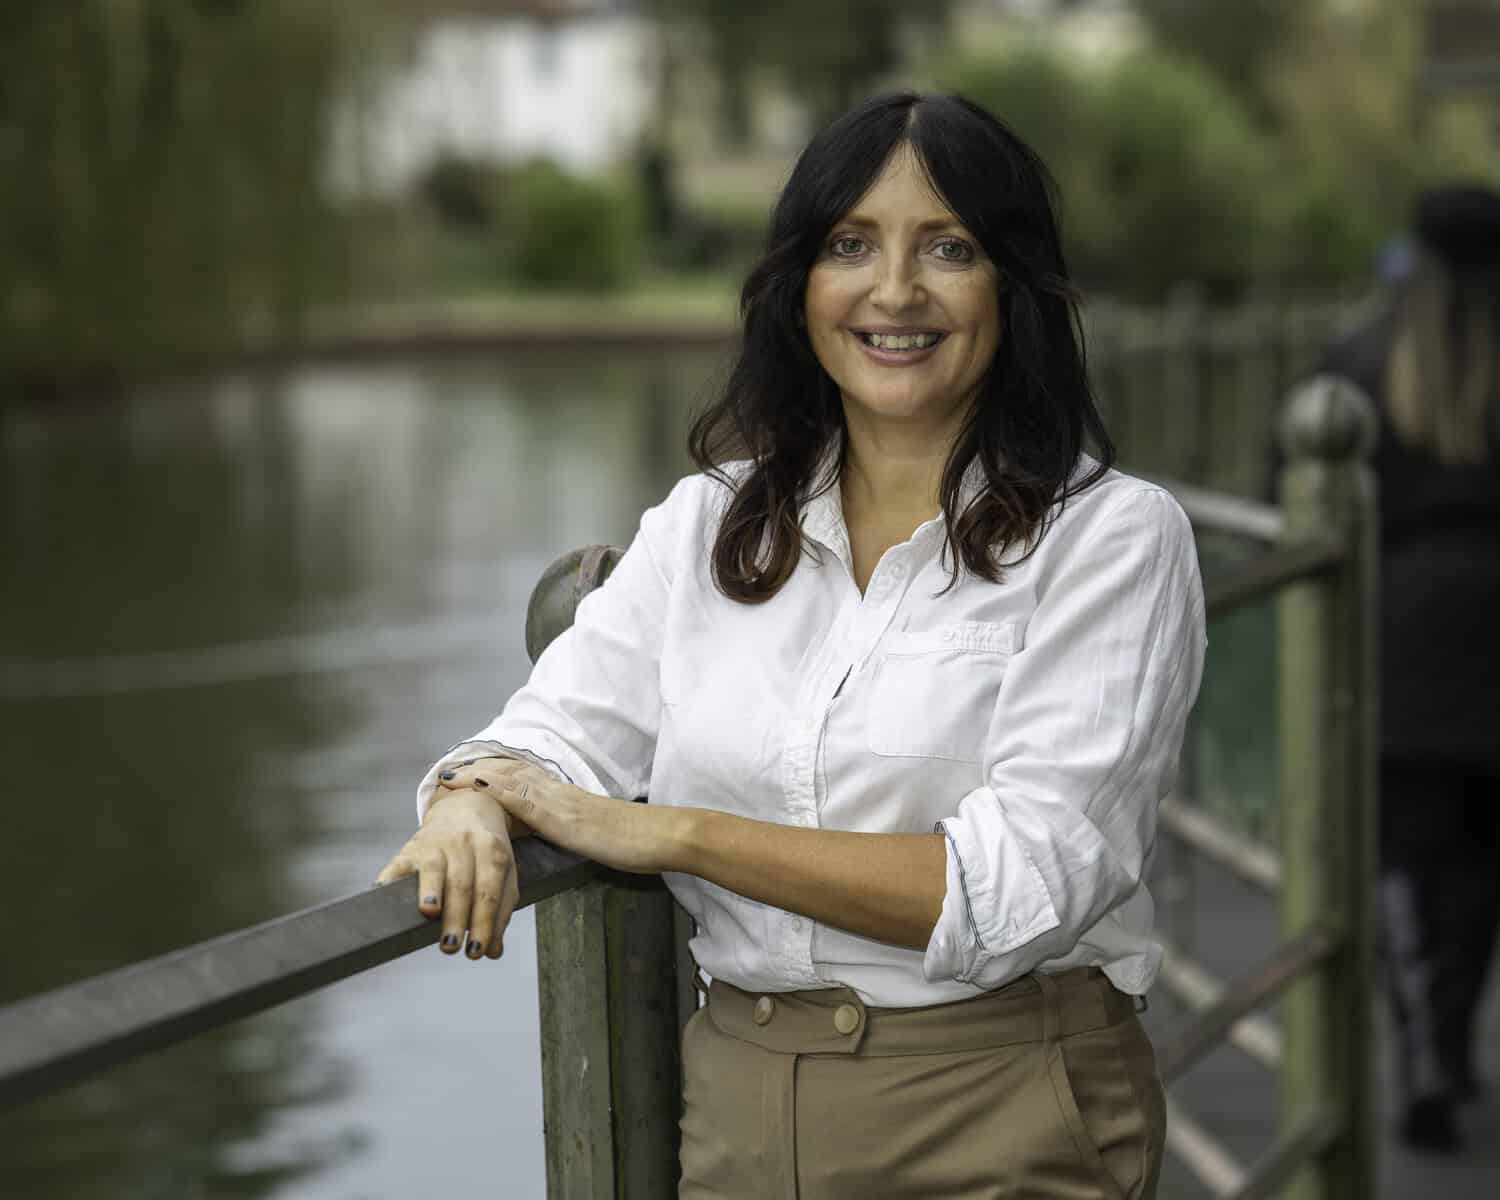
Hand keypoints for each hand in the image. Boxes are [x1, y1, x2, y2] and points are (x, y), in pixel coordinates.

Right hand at [374, 788, 518, 961]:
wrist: (465, 807)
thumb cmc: (486, 852)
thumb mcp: (504, 873)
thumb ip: (500, 911)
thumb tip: (492, 951)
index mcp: (493, 850)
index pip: (488, 892)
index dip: (483, 923)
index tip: (477, 951)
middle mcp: (465, 843)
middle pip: (461, 884)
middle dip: (456, 918)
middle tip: (451, 947)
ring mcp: (436, 843)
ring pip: (434, 869)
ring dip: (431, 892)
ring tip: (429, 914)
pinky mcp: (410, 847)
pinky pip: (398, 864)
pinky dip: (390, 880)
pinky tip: (387, 896)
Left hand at [437, 759, 677, 874]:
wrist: (656, 836)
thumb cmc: (630, 840)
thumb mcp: (591, 833)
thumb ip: (569, 828)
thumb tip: (552, 834)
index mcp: (563, 797)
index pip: (519, 780)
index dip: (490, 776)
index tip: (464, 777)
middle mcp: (557, 792)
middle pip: (508, 773)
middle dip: (475, 772)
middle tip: (443, 774)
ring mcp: (558, 801)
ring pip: (510, 780)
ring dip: (477, 775)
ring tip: (447, 776)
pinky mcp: (561, 816)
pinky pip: (525, 799)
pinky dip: (498, 789)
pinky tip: (478, 785)